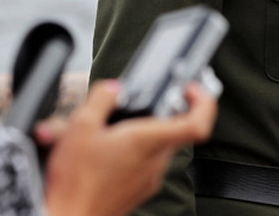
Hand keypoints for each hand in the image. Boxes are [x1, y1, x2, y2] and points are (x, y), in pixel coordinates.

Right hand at [42, 79, 217, 215]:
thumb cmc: (76, 181)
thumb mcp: (81, 127)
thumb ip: (101, 99)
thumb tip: (113, 88)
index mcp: (148, 142)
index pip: (197, 124)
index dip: (202, 102)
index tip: (190, 89)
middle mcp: (155, 162)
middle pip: (173, 130)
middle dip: (155, 113)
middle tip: (134, 104)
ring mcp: (148, 179)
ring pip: (155, 146)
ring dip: (138, 133)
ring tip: (106, 130)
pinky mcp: (138, 190)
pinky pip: (143, 163)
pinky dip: (129, 152)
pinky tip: (103, 152)